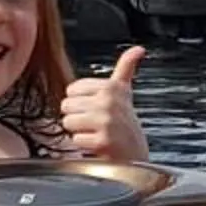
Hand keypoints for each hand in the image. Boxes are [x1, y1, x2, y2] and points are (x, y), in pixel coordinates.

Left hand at [58, 46, 149, 160]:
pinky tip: (98, 145)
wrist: (135, 156)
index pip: (72, 89)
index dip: (80, 102)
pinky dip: (84, 145)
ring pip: (68, 122)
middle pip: (67, 105)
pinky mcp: (102, 141)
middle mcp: (110, 101)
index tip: (96, 108)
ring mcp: (106, 121)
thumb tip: (139, 48)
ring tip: (95, 133)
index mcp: (111, 87)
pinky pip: (75, 139)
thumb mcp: (125, 92)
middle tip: (95, 123)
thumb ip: (127, 67)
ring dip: (79, 131)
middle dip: (78, 117)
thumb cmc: (124, 124)